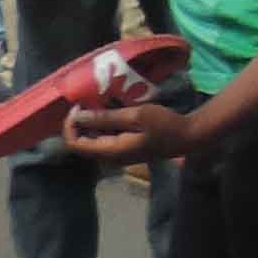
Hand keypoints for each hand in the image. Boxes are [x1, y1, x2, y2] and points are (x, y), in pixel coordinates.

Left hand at [62, 91, 208, 170]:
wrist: (186, 137)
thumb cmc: (163, 125)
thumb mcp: (134, 117)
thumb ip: (105, 118)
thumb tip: (78, 117)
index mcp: (110, 151)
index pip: (75, 144)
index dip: (70, 125)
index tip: (78, 106)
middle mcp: (109, 157)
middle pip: (81, 142)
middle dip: (79, 121)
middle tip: (87, 100)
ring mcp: (116, 155)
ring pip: (92, 139)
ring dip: (91, 121)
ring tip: (99, 101)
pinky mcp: (123, 149)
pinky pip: (104, 137)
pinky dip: (102, 123)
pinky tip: (111, 108)